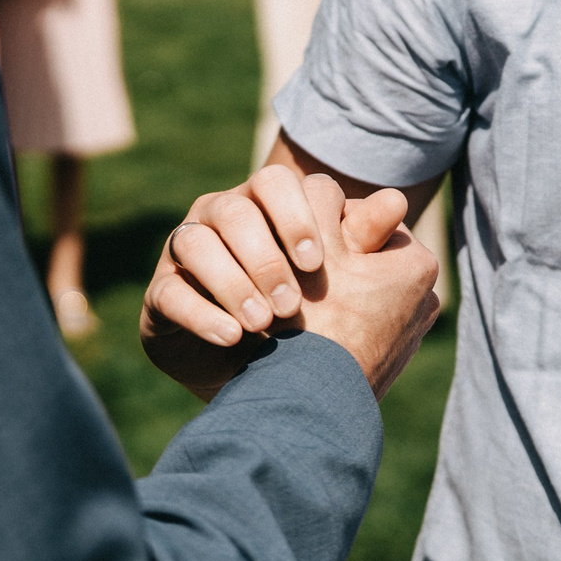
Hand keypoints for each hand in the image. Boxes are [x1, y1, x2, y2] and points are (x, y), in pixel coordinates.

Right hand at [142, 169, 437, 399]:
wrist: (263, 376)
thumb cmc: (309, 314)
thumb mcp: (340, 278)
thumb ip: (363, 240)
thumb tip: (398, 201)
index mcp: (264, 202)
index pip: (275, 184)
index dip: (295, 218)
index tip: (318, 264)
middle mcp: (220, 216)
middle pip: (234, 210)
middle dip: (264, 257)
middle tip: (292, 305)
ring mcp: (186, 251)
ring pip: (196, 244)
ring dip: (233, 285)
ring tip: (264, 326)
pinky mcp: (162, 294)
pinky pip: (170, 292)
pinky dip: (202, 314)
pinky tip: (233, 337)